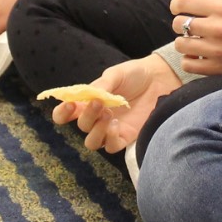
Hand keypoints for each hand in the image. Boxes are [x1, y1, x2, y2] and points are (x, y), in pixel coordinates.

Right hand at [51, 56, 179, 152]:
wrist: (160, 79)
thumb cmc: (134, 74)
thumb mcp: (116, 74)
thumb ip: (102, 85)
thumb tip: (89, 96)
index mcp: (88, 101)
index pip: (65, 114)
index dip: (62, 113)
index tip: (69, 106)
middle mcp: (97, 117)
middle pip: (81, 127)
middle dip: (87, 117)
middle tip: (99, 104)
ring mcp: (110, 129)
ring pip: (92, 142)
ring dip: (97, 131)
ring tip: (109, 115)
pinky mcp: (126, 137)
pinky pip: (111, 147)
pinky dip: (110, 138)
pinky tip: (117, 125)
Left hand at [167, 0, 221, 77]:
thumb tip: (183, 1)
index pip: (182, 3)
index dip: (176, 6)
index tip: (180, 9)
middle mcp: (219, 27)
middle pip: (178, 24)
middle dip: (181, 24)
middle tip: (192, 27)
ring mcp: (218, 50)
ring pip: (179, 44)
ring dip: (184, 42)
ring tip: (195, 42)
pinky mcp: (218, 68)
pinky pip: (187, 64)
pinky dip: (189, 60)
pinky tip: (198, 56)